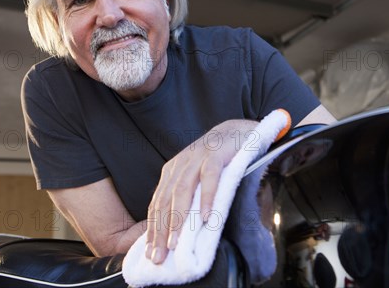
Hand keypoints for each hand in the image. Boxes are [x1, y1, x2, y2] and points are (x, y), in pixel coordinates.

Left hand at [144, 119, 258, 263]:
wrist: (238, 131)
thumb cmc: (218, 160)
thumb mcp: (197, 178)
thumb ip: (187, 199)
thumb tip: (179, 232)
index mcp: (172, 172)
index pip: (157, 204)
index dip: (153, 230)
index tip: (151, 254)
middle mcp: (180, 165)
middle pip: (165, 201)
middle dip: (160, 231)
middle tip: (159, 256)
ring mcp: (197, 158)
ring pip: (182, 190)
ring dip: (178, 218)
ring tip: (176, 243)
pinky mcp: (215, 153)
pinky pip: (209, 177)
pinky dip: (206, 197)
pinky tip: (206, 217)